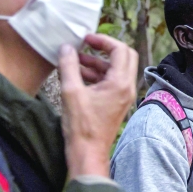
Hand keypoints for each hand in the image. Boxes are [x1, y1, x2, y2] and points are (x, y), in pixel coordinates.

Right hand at [59, 34, 137, 177]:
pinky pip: (110, 81)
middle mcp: (127, 88)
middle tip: (86, 44)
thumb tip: (66, 48)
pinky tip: (77, 75)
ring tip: (74, 60)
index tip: (86, 38)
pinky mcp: (116, 103)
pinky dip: (97, 74)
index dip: (103, 40)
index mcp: (120, 83)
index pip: (120, 50)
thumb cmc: (81, 126)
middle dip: (105, 48)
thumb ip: (68, 66)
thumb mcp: (71, 92)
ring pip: (115, 69)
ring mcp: (123, 96)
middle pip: (124, 56)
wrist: (88, 153)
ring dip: (97, 62)